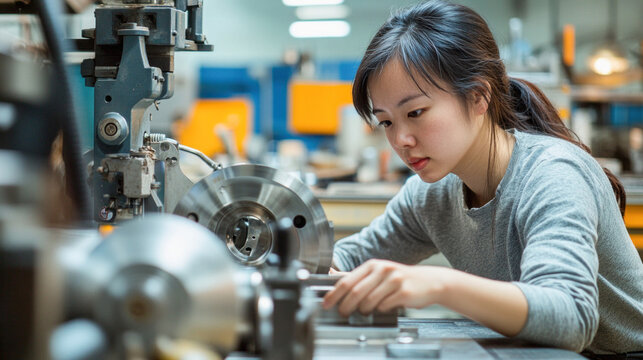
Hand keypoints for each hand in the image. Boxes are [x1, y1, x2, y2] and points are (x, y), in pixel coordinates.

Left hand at [322, 259, 451, 316]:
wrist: (430, 282)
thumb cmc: (401, 280)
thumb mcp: (379, 273)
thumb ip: (359, 277)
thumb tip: (333, 277)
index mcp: (373, 265)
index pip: (347, 280)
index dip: (334, 294)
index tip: (326, 303)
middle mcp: (382, 270)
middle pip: (355, 292)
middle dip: (345, 306)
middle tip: (343, 313)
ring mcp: (394, 280)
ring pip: (368, 302)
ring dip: (364, 310)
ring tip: (367, 310)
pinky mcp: (403, 292)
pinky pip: (383, 306)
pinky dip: (381, 310)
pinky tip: (385, 307)